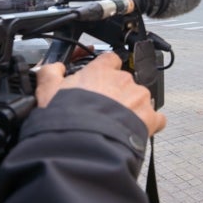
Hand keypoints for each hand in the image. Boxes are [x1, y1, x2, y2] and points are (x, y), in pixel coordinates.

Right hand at [34, 52, 166, 136]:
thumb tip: (53, 67)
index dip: (105, 70)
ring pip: (139, 99)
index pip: (110, 59)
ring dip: (131, 109)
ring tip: (115, 125)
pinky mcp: (150, 117)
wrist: (86, 143)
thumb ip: (50, 73)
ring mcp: (139, 97)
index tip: (100, 80)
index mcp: (101, 70)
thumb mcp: (47, 91)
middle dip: (116, 94)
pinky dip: (149, 124)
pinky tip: (136, 132)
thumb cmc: (67, 119)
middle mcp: (123, 80)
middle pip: (124, 82)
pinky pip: (156, 118)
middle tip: (103, 110)